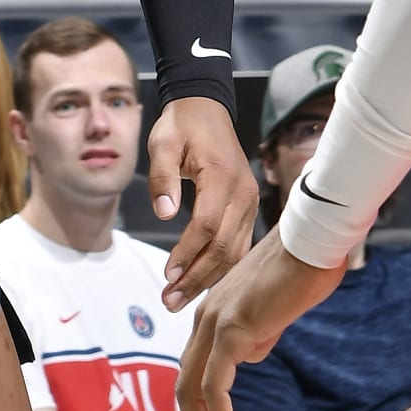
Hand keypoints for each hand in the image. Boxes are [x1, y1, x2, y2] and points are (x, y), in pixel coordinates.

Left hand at [150, 96, 257, 309]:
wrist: (205, 109)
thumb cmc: (181, 126)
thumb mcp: (162, 144)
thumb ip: (162, 178)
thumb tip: (164, 213)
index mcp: (221, 177)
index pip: (207, 226)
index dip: (187, 253)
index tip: (167, 274)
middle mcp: (242, 193)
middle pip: (224, 247)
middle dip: (196, 278)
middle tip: (169, 301)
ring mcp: (249, 202)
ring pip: (234, 251)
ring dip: (208, 278)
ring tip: (179, 298)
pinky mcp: (247, 207)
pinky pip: (238, 243)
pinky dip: (220, 266)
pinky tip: (200, 281)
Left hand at [177, 222, 348, 410]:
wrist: (313, 241)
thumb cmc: (302, 271)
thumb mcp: (275, 312)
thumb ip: (258, 334)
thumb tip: (251, 355)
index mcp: (213, 314)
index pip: (195, 369)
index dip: (201, 406)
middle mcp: (205, 319)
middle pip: (186, 384)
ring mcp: (214, 324)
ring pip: (194, 389)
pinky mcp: (232, 330)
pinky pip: (216, 384)